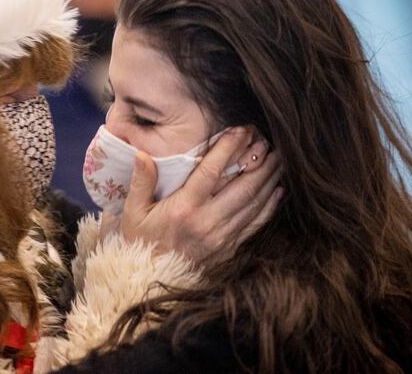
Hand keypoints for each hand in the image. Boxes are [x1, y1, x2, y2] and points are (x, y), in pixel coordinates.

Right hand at [112, 127, 282, 260]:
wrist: (148, 280)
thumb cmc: (139, 242)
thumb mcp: (132, 212)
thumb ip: (140, 182)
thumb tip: (142, 154)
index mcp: (183, 208)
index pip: (211, 171)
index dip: (228, 148)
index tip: (241, 130)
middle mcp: (207, 222)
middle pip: (243, 187)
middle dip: (259, 162)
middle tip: (270, 142)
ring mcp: (221, 237)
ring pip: (253, 204)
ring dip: (269, 180)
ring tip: (278, 160)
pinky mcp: (229, 249)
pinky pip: (255, 224)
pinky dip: (269, 206)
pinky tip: (277, 191)